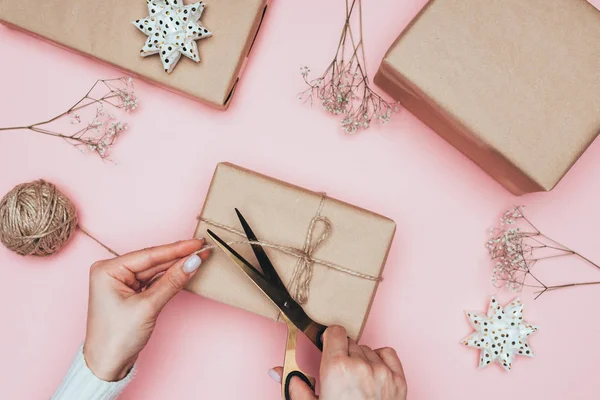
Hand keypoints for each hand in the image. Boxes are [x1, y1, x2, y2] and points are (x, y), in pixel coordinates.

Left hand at [83, 239, 209, 380]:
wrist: (106, 365)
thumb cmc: (116, 338)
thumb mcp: (148, 307)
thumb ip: (172, 282)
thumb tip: (193, 262)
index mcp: (107, 270)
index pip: (148, 255)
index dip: (175, 249)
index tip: (196, 244)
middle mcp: (112, 272)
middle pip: (152, 261)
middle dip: (177, 256)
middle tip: (201, 249)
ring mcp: (121, 282)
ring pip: (154, 270)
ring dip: (175, 266)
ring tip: (197, 257)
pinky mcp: (130, 292)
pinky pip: (153, 280)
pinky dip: (169, 277)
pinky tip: (184, 269)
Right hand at [270, 326, 406, 399]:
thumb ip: (295, 386)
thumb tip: (276, 371)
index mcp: (336, 369)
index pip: (335, 332)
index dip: (329, 338)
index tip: (327, 345)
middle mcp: (360, 366)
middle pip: (349, 342)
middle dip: (343, 353)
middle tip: (338, 375)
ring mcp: (382, 372)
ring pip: (367, 349)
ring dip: (360, 359)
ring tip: (354, 380)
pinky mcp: (398, 380)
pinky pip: (387, 353)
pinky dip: (380, 359)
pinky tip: (372, 372)